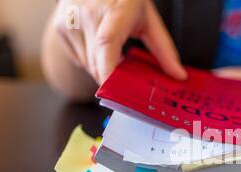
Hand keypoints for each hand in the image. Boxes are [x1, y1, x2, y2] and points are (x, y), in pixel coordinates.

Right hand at [52, 0, 186, 83]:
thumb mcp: (149, 20)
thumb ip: (165, 50)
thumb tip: (179, 76)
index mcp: (113, 11)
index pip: (106, 43)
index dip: (108, 70)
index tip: (114, 90)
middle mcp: (87, 15)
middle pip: (98, 64)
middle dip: (113, 77)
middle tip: (127, 74)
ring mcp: (70, 22)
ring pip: (87, 66)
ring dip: (102, 68)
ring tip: (114, 50)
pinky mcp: (60, 28)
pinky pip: (78, 60)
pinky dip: (91, 61)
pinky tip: (98, 45)